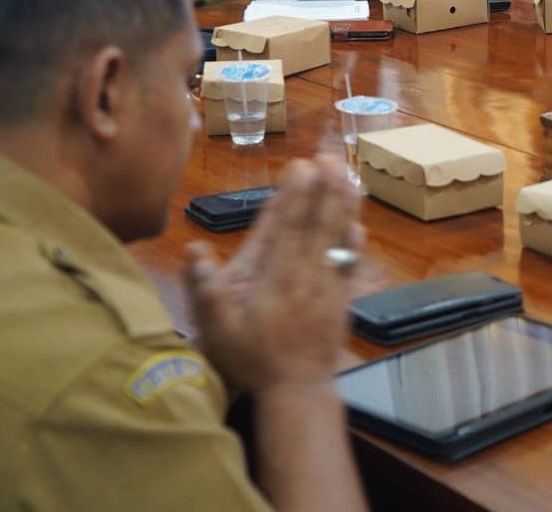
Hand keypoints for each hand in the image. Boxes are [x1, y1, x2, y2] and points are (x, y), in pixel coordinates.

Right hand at [184, 159, 362, 392]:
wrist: (296, 392)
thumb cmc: (252, 361)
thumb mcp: (217, 330)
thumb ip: (205, 291)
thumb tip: (193, 250)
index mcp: (277, 278)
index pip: (287, 227)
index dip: (296, 195)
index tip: (302, 167)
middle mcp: (306, 276)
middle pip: (317, 225)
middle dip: (324, 190)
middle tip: (330, 159)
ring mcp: (327, 288)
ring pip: (337, 240)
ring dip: (342, 208)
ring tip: (347, 178)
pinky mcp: (341, 302)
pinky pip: (350, 266)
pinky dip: (353, 244)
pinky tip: (357, 226)